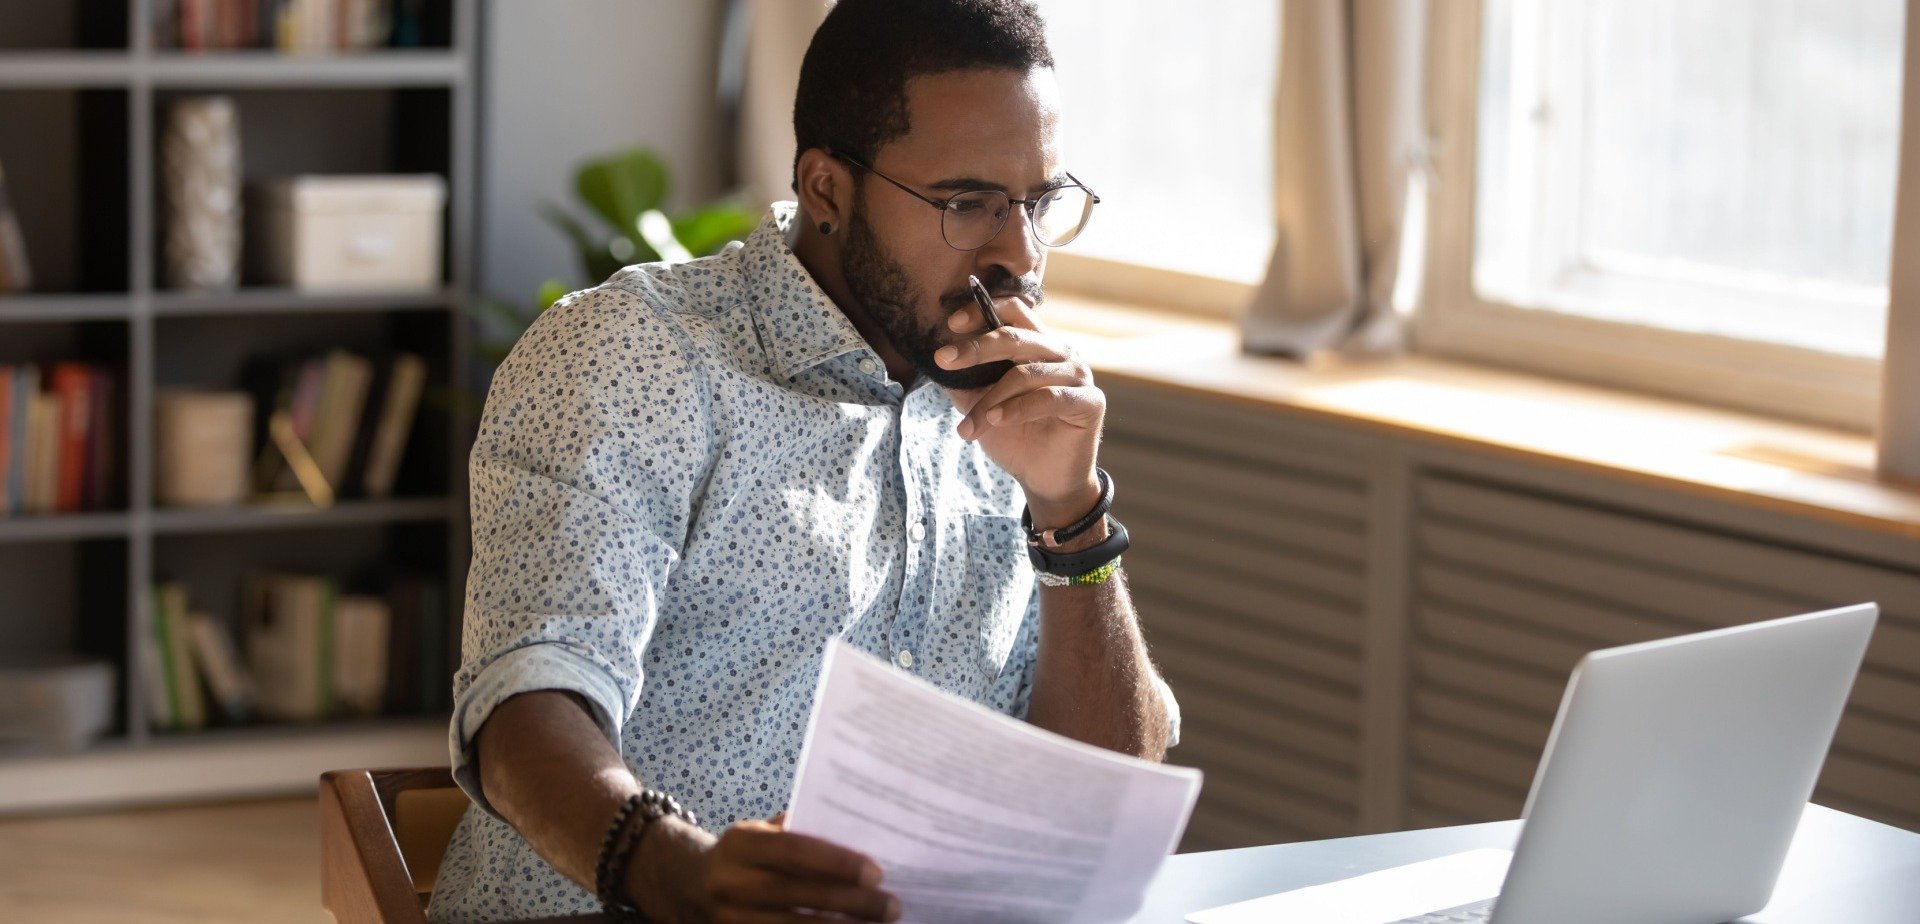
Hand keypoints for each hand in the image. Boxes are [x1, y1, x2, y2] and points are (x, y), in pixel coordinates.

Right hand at [637, 813, 900, 922]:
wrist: (684, 885)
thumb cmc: (743, 855)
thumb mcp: (759, 833)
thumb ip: (800, 831)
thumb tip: (857, 830)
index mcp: (741, 845)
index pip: (794, 851)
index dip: (836, 862)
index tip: (876, 872)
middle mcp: (730, 883)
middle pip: (797, 896)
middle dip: (849, 903)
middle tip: (892, 906)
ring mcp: (728, 919)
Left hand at [937, 296, 1103, 525]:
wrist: (1043, 478)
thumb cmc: (1014, 436)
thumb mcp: (980, 404)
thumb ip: (964, 380)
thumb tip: (935, 360)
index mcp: (1037, 344)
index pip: (1014, 311)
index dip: (983, 310)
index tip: (952, 324)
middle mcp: (1060, 353)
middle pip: (1015, 337)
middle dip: (976, 348)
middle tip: (943, 360)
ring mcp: (1078, 375)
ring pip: (1025, 373)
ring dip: (990, 399)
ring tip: (968, 425)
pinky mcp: (1090, 401)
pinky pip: (1049, 398)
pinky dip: (1017, 409)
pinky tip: (995, 420)